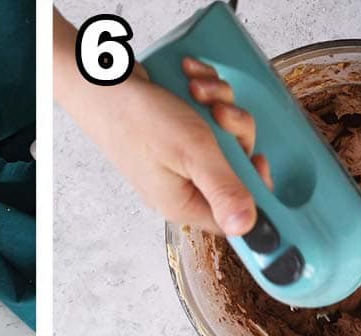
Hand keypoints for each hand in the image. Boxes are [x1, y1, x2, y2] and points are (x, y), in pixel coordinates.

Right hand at [61, 56, 269, 234]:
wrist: (101, 83)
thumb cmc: (136, 119)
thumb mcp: (191, 153)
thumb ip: (224, 189)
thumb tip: (248, 228)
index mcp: (183, 204)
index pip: (234, 214)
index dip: (253, 187)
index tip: (260, 158)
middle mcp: (182, 186)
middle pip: (235, 167)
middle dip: (234, 131)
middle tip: (219, 112)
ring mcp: (178, 159)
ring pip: (224, 136)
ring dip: (219, 105)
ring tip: (197, 90)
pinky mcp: (175, 135)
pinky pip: (207, 117)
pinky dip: (204, 96)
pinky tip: (190, 82)